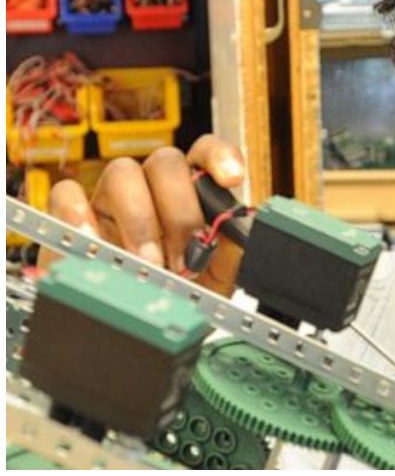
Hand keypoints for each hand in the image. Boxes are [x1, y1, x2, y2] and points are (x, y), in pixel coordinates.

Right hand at [39, 135, 246, 295]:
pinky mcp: (72, 217)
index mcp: (193, 193)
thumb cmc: (182, 297)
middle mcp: (152, 188)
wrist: (142, 329)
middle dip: (180, 212)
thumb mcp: (218, 280)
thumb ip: (232, 253)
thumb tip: (240, 234)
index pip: (204, 154)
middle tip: (185, 259)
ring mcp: (111, 199)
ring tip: (149, 265)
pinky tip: (95, 245)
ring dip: (140, 220)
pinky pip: (66, 194)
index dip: (219, 157)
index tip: (232, 180)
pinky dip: (78, 216)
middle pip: (166, 163)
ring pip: (122, 172)